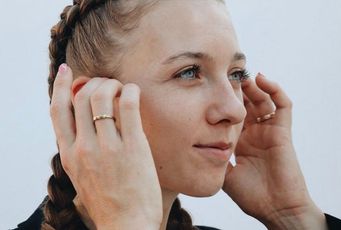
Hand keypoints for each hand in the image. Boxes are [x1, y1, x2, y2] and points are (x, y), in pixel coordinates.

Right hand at [49, 64, 162, 228]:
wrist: (127, 225)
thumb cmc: (108, 202)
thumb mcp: (83, 176)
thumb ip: (80, 150)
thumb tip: (85, 124)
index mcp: (70, 154)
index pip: (57, 110)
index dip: (61, 86)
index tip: (67, 71)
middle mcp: (84, 147)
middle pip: (81, 96)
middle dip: (94, 82)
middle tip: (108, 85)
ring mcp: (108, 147)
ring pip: (102, 95)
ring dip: (113, 84)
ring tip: (122, 89)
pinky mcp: (133, 147)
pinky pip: (128, 105)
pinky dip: (130, 90)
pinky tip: (135, 92)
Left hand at [222, 73, 325, 228]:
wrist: (274, 209)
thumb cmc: (251, 195)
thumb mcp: (225, 173)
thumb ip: (213, 159)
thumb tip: (194, 147)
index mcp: (240, 141)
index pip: (231, 114)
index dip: (224, 101)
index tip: (211, 87)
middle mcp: (254, 133)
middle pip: (247, 103)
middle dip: (239, 89)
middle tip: (226, 75)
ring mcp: (269, 131)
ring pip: (263, 100)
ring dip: (254, 86)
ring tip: (242, 75)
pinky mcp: (282, 132)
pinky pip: (283, 106)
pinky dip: (275, 90)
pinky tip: (261, 80)